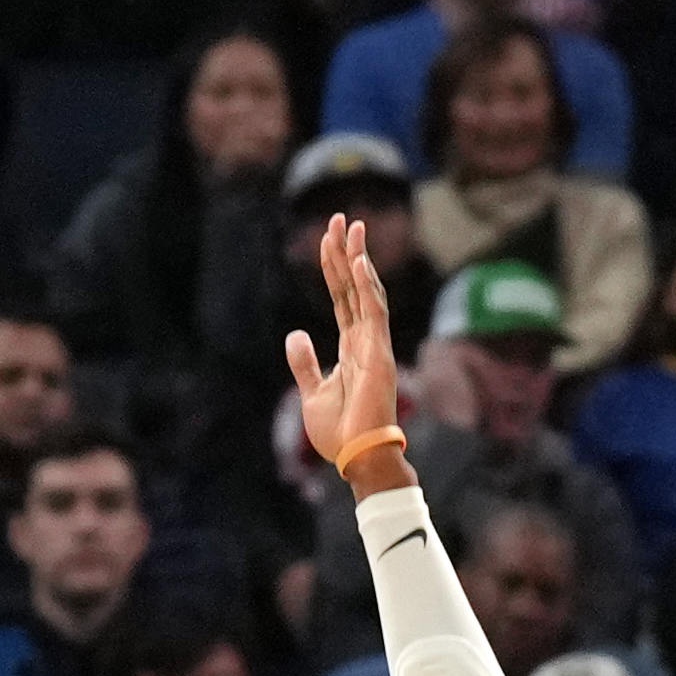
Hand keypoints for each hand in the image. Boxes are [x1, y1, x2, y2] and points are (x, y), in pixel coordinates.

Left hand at [280, 213, 408, 479]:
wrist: (356, 456)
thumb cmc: (338, 432)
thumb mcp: (312, 392)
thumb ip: (305, 362)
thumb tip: (296, 334)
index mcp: (351, 347)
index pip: (343, 298)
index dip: (336, 268)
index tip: (329, 238)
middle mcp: (365, 340)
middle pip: (354, 287)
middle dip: (346, 252)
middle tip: (340, 219)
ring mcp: (375, 345)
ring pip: (366, 292)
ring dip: (358, 259)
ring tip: (351, 228)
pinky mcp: (379, 354)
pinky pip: (373, 312)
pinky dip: (367, 286)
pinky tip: (359, 261)